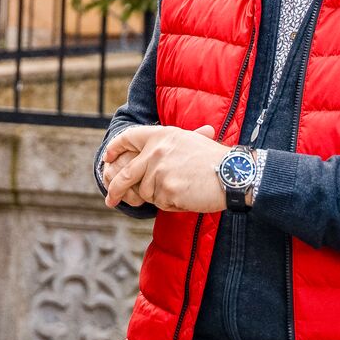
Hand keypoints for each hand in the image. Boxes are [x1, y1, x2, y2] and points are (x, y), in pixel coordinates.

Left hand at [102, 124, 226, 212]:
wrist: (232, 173)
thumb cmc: (214, 159)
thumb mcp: (188, 140)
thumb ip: (164, 146)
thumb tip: (143, 158)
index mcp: (161, 135)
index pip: (128, 137)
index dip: (114, 147)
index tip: (107, 158)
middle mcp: (156, 151)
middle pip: (125, 173)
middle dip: (115, 188)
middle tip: (110, 199)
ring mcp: (160, 171)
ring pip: (145, 193)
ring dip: (158, 196)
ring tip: (181, 188)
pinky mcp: (167, 190)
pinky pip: (159, 204)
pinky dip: (170, 204)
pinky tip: (186, 195)